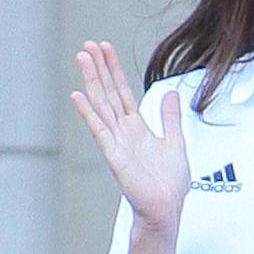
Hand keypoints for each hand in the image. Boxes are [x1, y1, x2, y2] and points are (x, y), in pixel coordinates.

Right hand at [71, 41, 189, 230]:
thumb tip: (171, 94)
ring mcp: (116, 143)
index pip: (121, 91)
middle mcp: (123, 132)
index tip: (106, 48)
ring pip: (100, 106)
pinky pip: (99, 132)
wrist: (167, 208)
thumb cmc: (169, 184)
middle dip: (98, 68)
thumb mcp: (175, 142)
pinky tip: (78, 96)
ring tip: (82, 58)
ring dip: (91, 81)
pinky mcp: (114, 157)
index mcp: (136, 128)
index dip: (113, 69)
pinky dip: (88, 114)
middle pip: (107, 93)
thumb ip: (170, 118)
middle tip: (88, 44)